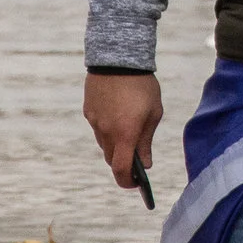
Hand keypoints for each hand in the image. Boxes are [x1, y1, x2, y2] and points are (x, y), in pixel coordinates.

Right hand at [84, 72, 163, 189]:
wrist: (117, 58)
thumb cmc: (142, 86)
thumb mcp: (153, 114)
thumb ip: (146, 141)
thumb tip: (146, 164)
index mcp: (125, 134)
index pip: (122, 170)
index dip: (127, 182)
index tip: (135, 185)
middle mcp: (107, 132)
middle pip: (112, 159)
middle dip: (123, 163)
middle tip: (136, 157)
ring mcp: (95, 121)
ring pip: (104, 144)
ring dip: (115, 145)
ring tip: (128, 127)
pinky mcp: (88, 111)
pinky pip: (98, 128)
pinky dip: (107, 129)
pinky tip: (117, 113)